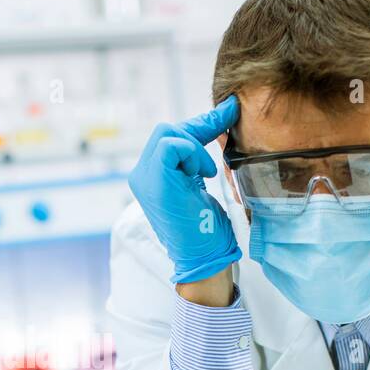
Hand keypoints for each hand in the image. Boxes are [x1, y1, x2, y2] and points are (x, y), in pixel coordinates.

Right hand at [128, 95, 240, 285]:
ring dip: (194, 146)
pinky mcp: (153, 181)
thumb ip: (194, 160)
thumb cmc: (206, 229)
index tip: (229, 111)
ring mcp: (143, 178)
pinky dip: (192, 153)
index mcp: (150, 176)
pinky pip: (171, 145)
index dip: (200, 123)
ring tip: (206, 172)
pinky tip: (202, 174)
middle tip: (226, 132)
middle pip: (165, 130)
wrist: (204, 257)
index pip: (170, 137)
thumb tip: (216, 125)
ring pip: (167, 133)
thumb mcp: (198, 184)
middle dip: (198, 129)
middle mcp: (141, 175)